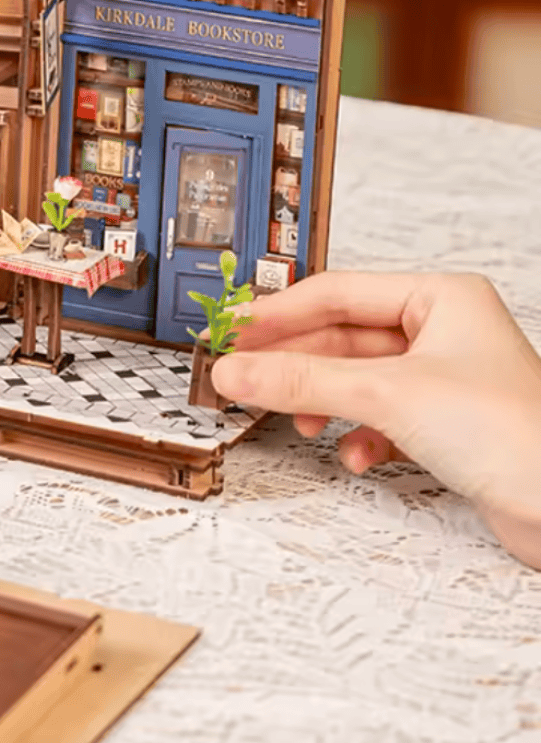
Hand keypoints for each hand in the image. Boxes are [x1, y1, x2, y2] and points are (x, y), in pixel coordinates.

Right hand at [212, 271, 540, 567]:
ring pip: (356, 380)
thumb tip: (238, 370)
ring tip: (296, 419)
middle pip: (341, 338)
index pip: (337, 293)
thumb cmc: (517, 435)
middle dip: (295, 364)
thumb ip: (303, 379)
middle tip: (242, 376)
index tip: (232, 331)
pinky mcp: (442, 426)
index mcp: (439, 298)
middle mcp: (441, 333)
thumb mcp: (389, 394)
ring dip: (323, 402)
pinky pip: (377, 418)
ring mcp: (441, 381)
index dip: (279, 313)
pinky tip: (353, 453)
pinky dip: (357, 435)